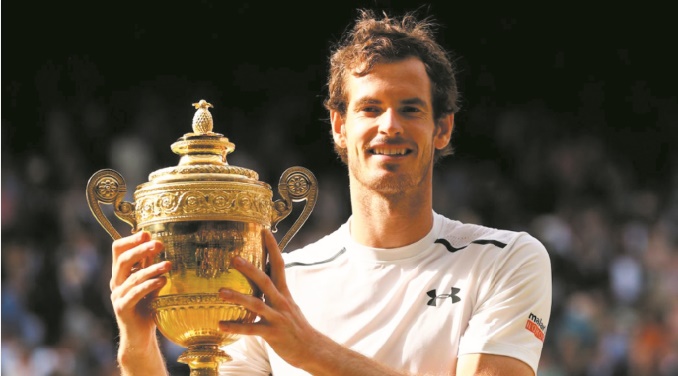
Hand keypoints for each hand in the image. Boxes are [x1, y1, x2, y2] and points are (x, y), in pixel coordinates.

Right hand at [110, 231, 169, 338]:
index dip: (130, 240)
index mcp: (121, 273)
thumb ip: (151, 267)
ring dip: (152, 268)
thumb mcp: (151, 283)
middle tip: (159, 244)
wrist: (140, 336)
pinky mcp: (122, 308)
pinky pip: (135, 293)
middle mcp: (116, 282)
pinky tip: (163, 281)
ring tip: (168, 264)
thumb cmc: (147, 306)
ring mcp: (117, 296)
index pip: (118, 250)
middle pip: (123, 260)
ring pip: (133, 277)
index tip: (147, 233)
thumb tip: (158, 244)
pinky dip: (149, 285)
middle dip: (141, 250)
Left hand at [218, 230, 320, 368]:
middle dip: (250, 268)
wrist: (312, 349)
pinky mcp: (273, 334)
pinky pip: (252, 330)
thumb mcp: (288, 305)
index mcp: (284, 292)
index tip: (263, 231)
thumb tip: (263, 278)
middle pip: (265, 281)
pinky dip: (236, 327)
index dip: (272, 248)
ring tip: (220, 292)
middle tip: (234, 258)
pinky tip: (220, 325)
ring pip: (257, 304)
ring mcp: (277, 317)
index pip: (279, 265)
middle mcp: (281, 302)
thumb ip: (275, 292)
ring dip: (238, 297)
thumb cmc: (295, 326)